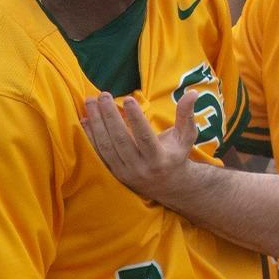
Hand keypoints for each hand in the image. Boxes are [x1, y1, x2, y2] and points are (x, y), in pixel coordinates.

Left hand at [82, 91, 198, 198]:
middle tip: (102, 95)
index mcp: (159, 159)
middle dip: (109, 116)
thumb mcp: (186, 136)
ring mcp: (124, 172)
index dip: (136, 118)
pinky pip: (98, 155)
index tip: (128, 99)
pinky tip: (85, 121)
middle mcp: (140, 168)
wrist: (168, 186)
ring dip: (96, 123)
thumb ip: (187, 114)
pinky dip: (90, 138)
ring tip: (90, 102)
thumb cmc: (176, 154)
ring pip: (106, 147)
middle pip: (121, 140)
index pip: (145, 137)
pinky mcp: (113, 174)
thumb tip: (193, 92)